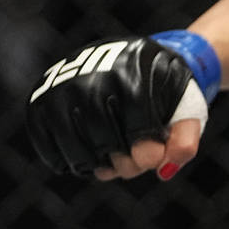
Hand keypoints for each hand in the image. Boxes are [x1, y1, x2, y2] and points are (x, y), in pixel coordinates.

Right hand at [26, 32, 216, 179]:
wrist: (134, 58)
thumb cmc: (164, 91)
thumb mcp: (186, 108)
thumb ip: (184, 140)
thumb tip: (162, 170)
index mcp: (136, 76)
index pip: (138, 132)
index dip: (148, 155)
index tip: (152, 155)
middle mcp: (95, 76)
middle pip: (105, 142)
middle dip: (124, 163)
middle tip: (132, 163)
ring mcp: (63, 85)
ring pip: (73, 147)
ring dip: (95, 165)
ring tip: (111, 160)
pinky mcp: (41, 96)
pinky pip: (43, 140)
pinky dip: (63, 159)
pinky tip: (86, 157)